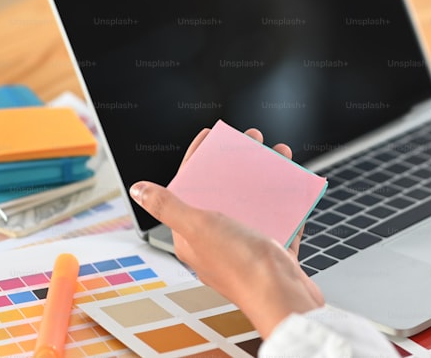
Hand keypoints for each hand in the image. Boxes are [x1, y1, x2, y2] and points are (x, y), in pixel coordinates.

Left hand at [129, 128, 322, 338]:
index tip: (210, 135)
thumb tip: (138, 190)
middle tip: (251, 138)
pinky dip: (286, 196)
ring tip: (277, 152)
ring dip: (265, 174)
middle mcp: (218, 241)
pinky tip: (292, 180)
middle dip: (237, 160)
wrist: (283, 296)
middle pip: (224, 190)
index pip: (189, 189)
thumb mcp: (198, 228)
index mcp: (194, 237)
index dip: (198, 158)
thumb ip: (168, 207)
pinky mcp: (274, 248)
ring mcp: (248, 245)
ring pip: (255, 200)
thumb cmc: (240, 265)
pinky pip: (279, 215)